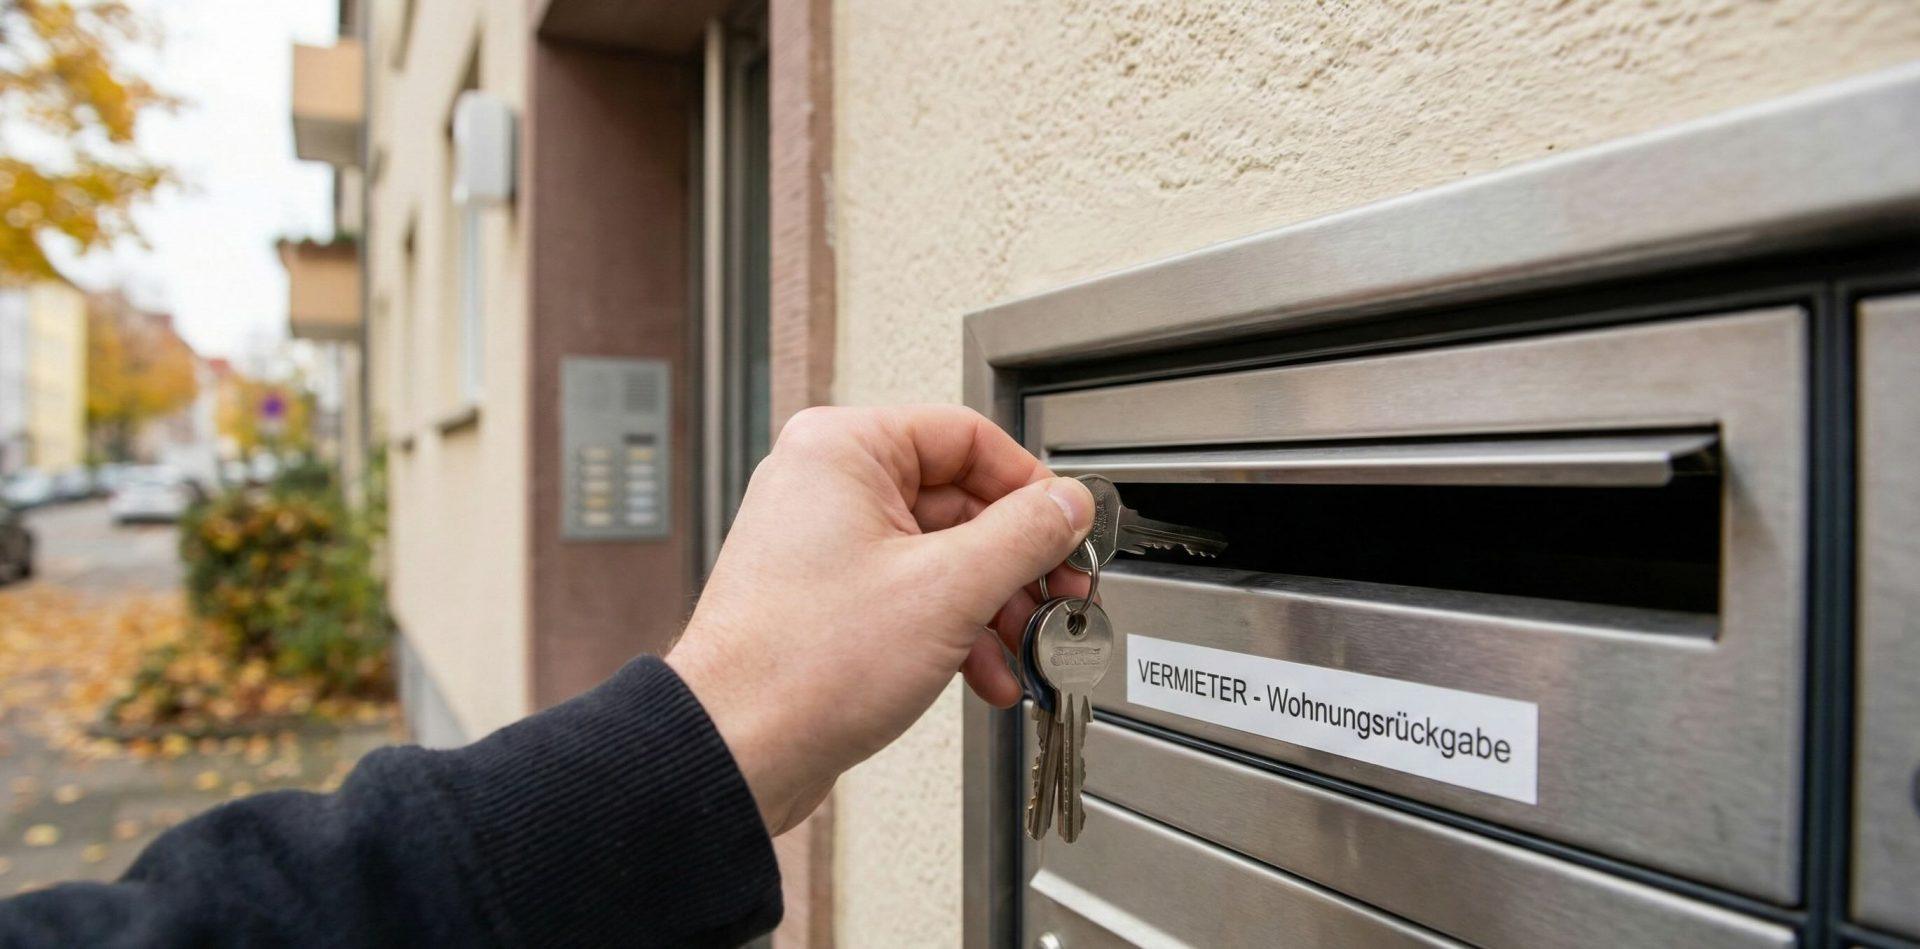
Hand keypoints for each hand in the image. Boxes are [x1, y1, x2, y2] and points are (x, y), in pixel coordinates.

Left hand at [665, 406, 1094, 834]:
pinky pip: (912, 593)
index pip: (968, 437)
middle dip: (1017, 563)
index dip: (1030, 487)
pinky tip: (987, 673)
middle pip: (959, 500)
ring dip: (993, 606)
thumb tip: (1069, 505)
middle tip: (1059, 599)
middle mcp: (826, 485)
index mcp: (843, 450)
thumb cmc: (804, 665)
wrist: (737, 751)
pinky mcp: (826, 597)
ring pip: (941, 554)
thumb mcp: (948, 589)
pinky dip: (955, 629)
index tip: (1068, 530)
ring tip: (1026, 648)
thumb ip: (1025, 536)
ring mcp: (824, 543)